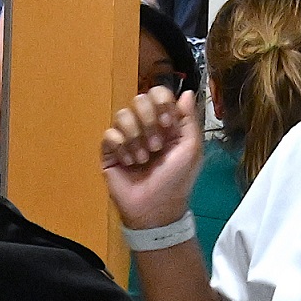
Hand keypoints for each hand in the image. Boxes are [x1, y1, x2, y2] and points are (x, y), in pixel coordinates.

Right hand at [101, 88, 202, 230]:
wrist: (155, 207)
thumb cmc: (176, 181)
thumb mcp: (191, 151)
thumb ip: (190, 121)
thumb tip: (187, 93)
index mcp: (165, 123)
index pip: (158, 94)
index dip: (161, 103)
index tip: (167, 123)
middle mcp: (145, 126)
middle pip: (139, 99)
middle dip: (148, 122)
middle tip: (156, 146)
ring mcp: (126, 137)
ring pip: (122, 115)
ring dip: (136, 138)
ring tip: (143, 160)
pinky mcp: (110, 150)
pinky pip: (109, 134)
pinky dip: (121, 148)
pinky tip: (129, 163)